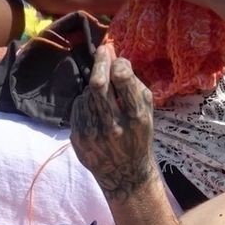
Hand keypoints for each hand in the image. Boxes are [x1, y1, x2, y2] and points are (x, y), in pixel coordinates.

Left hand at [68, 39, 160, 201]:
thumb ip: (133, 83)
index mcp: (136, 118)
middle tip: (102, 51)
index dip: (116, 62)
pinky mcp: (78, 138)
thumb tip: (114, 54)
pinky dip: (85, 101)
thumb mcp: (146, 111)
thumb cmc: (139, 135)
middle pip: (98, 84)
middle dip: (100, 63)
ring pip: (86, 94)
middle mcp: (114, 126)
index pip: (123, 80)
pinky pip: (77, 107)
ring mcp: (93, 134)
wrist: (125, 173)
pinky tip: (94, 109)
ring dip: (94, 86)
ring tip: (103, 92)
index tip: (113, 53)